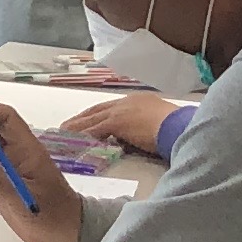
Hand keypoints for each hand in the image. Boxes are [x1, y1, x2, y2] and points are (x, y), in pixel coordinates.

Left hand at [68, 91, 184, 160]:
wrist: (179, 126)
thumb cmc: (176, 128)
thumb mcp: (158, 124)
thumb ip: (143, 127)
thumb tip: (134, 138)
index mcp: (137, 101)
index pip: (110, 107)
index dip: (95, 114)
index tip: (84, 119)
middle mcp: (126, 102)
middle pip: (97, 110)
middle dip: (81, 118)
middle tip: (66, 126)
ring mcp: (120, 110)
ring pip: (92, 119)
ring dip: (76, 127)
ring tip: (63, 133)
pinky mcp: (117, 122)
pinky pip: (94, 129)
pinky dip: (83, 135)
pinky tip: (74, 140)